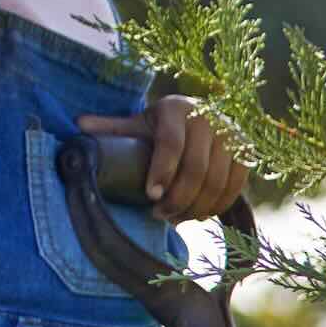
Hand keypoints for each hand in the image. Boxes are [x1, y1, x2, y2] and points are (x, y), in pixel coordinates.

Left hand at [78, 96, 247, 221]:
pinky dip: (219, 204)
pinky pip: (236, 185)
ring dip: (197, 206)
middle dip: (177, 197)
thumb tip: (78, 126)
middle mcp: (210, 117)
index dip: (162, 171)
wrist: (201, 117)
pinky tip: (200, 214)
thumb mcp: (137, 124)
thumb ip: (112, 129)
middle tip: (160, 215)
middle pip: (197, 167)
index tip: (150, 196)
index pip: (171, 143)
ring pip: (218, 180)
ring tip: (176, 218)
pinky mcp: (247, 152)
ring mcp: (233, 134)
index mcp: (177, 108)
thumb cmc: (160, 126)